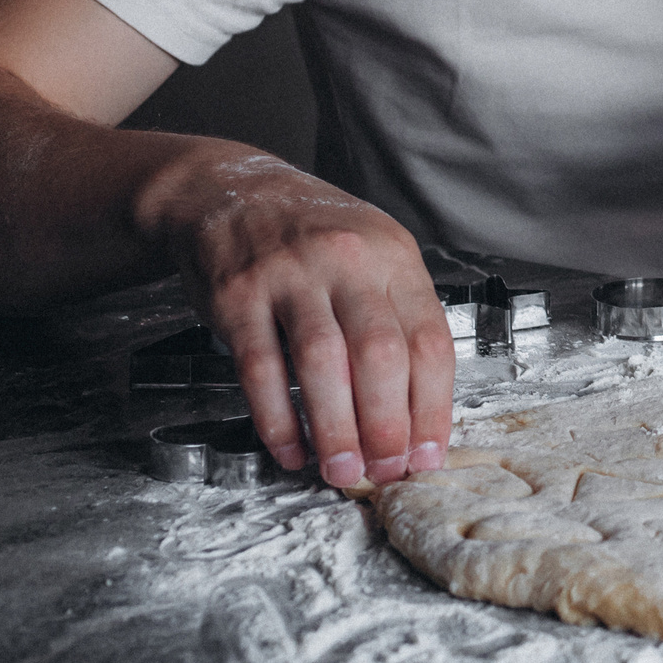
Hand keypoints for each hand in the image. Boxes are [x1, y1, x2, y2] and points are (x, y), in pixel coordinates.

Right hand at [151, 148, 454, 490]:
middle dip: (387, 425)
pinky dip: (277, 417)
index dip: (433, 406)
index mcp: (394, 256)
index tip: (429, 454)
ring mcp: (290, 275)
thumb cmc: (312, 234)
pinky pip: (261, 367)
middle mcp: (347, 260)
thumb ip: (397, 317)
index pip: (430, 340)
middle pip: (381, 354)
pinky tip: (289, 448)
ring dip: (335, 428)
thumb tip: (418, 412)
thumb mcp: (373, 252)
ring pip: (323, 364)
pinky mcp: (238, 295)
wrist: (229, 190)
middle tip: (385, 470)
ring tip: (342, 471)